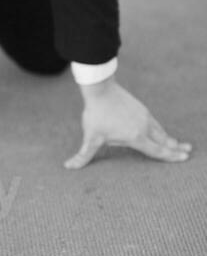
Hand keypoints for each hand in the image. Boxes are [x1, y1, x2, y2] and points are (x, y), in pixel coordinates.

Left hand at [65, 77, 191, 169]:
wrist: (101, 89)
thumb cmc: (96, 114)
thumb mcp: (90, 137)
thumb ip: (83, 155)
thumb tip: (68, 166)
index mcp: (136, 137)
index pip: (156, 151)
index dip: (170, 156)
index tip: (183, 158)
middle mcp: (144, 127)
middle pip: (163, 141)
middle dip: (175, 148)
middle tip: (188, 152)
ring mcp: (144, 116)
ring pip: (160, 130)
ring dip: (169, 138)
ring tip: (177, 143)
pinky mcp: (141, 108)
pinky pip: (154, 122)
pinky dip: (160, 129)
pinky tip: (159, 131)